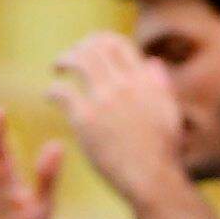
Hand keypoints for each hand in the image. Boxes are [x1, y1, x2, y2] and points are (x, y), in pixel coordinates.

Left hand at [46, 34, 192, 209]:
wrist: (152, 177)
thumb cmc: (163, 151)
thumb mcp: (170, 112)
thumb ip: (160, 85)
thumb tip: (151, 62)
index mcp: (145, 80)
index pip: (118, 44)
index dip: (101, 41)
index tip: (91, 47)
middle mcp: (124, 84)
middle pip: (95, 48)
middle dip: (79, 48)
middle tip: (69, 58)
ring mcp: (104, 100)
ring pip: (78, 63)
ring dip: (64, 61)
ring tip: (57, 68)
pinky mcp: (86, 120)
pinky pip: (63, 93)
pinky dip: (53, 90)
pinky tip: (50, 96)